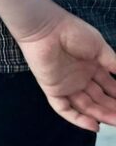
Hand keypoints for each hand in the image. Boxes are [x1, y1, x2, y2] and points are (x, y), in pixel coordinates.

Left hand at [14, 5, 115, 131]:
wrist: (45, 27)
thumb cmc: (72, 32)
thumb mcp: (99, 47)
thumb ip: (113, 63)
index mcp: (91, 66)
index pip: (109, 87)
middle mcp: (80, 77)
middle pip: (99, 99)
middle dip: (112, 109)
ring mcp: (66, 84)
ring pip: (85, 106)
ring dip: (101, 115)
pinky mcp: (52, 88)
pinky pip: (63, 108)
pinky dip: (77, 119)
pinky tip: (93, 125)